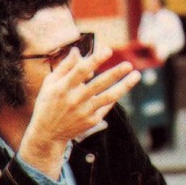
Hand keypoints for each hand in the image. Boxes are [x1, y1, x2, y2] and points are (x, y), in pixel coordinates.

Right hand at [19, 46, 140, 177]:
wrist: (48, 134)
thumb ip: (65, 66)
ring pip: (109, 96)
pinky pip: (107, 105)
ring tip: (137, 75)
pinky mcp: (92, 120)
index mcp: (63, 87)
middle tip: (129, 64)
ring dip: (124, 85)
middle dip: (115, 73)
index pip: (81, 71)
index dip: (95, 60)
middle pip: (99, 84)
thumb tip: (77, 50)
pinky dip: (115, 96)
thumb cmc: (48, 103)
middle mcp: (75, 99)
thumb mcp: (50, 83)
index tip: (108, 50)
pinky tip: (124, 86)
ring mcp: (85, 111)